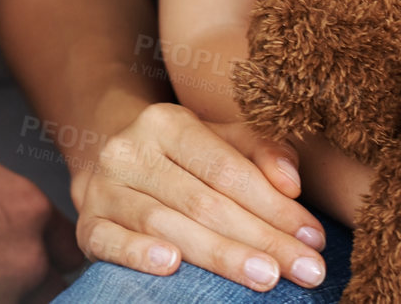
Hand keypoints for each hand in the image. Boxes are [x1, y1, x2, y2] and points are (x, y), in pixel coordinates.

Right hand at [0, 136, 79, 303]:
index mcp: (28, 209)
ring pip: (19, 303)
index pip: (65, 243)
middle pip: (50, 284)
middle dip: (34, 281)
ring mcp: (0, 298)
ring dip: (4, 295)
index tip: (41, 251)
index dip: (52, 248)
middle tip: (0, 270)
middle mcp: (25, 258)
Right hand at [72, 101, 328, 290]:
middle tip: (307, 270)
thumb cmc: (179, 155)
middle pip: (204, 201)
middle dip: (262, 239)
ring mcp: (105, 188)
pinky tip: (170, 267)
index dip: (273, 204)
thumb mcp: (217, 139)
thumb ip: (258, 151)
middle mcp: (131, 150)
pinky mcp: (86, 223)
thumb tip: (292, 180)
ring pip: (166, 224)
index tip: (313, 236)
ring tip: (267, 278)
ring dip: (221, 256)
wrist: (103, 152)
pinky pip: (109, 240)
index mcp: (167, 122)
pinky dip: (137, 254)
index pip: (226, 168)